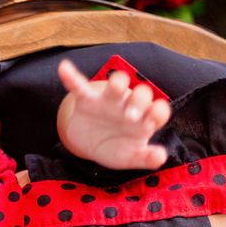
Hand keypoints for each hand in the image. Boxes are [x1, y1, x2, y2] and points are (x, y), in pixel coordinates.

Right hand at [56, 59, 170, 170]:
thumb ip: (145, 158)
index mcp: (143, 120)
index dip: (159, 111)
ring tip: (115, 90)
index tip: (153, 120)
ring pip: (118, 82)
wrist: (88, 145)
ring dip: (118, 83)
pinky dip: (72, 77)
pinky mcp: (87, 100)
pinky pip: (80, 86)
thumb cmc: (115, 148)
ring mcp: (108, 101)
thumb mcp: (130, 157)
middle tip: (131, 117)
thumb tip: (161, 157)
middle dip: (139, 100)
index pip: (158, 110)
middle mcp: (129, 106)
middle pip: (141, 94)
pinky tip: (64, 68)